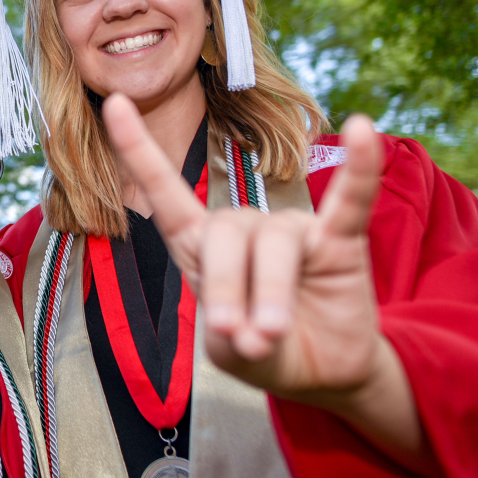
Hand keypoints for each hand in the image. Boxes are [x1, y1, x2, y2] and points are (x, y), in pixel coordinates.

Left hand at [101, 94, 387, 400]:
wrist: (320, 372)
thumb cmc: (263, 351)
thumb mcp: (231, 352)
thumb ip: (231, 338)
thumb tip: (252, 332)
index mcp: (201, 244)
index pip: (166, 192)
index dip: (140, 150)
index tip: (116, 104)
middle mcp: (243, 226)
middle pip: (225, 233)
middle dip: (227, 286)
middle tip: (240, 337)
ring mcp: (293, 228)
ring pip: (274, 241)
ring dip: (271, 292)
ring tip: (270, 335)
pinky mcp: (340, 240)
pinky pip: (350, 199)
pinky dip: (359, 167)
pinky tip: (361, 131)